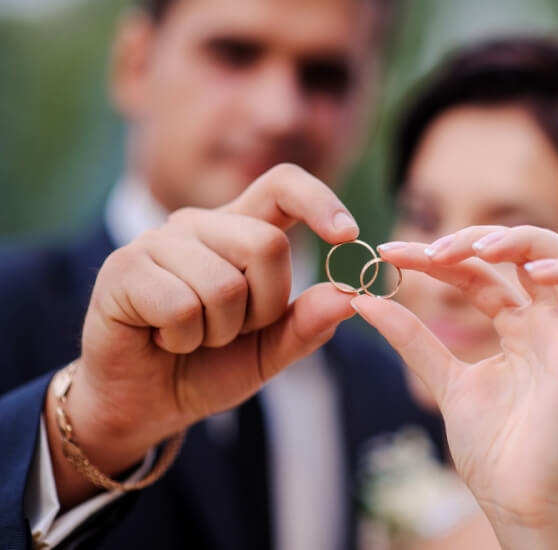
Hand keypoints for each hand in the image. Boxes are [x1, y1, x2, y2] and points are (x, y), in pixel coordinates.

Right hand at [47, 164, 358, 506]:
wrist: (144, 402)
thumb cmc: (207, 366)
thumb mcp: (269, 351)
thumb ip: (307, 323)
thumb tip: (351, 294)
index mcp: (239, 231)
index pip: (282, 185)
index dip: (319, 200)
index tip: (349, 235)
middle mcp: (199, 225)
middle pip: (267, 244)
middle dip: (264, 308)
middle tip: (233, 330)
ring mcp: (157, 241)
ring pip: (225, 284)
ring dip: (219, 331)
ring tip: (193, 337)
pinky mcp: (122, 268)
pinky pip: (182, 307)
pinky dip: (184, 340)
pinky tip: (164, 339)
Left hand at [351, 226, 557, 549]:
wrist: (512, 498)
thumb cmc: (488, 446)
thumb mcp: (440, 379)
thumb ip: (410, 338)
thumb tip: (363, 300)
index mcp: (515, 328)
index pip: (478, 272)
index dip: (437, 257)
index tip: (390, 252)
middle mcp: (544, 324)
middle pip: (523, 254)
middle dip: (477, 240)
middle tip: (431, 250)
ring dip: (524, 241)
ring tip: (477, 248)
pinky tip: (530, 270)